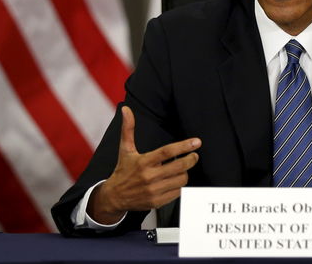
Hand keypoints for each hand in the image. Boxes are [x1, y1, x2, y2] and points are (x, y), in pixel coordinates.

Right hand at [88, 106, 200, 223]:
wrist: (114, 197)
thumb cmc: (123, 171)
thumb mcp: (125, 149)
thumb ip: (128, 128)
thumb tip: (126, 109)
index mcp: (143, 162)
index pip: (168, 152)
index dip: (184, 146)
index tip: (196, 142)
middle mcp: (149, 177)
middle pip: (179, 166)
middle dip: (191, 159)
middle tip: (194, 155)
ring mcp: (154, 190)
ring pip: (181, 180)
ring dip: (185, 173)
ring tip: (183, 168)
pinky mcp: (157, 202)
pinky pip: (177, 193)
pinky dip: (180, 186)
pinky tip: (176, 180)